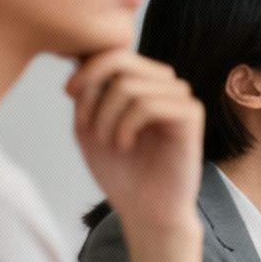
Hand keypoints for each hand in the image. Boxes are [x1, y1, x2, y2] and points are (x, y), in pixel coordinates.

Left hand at [67, 50, 207, 261]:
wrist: (145, 209)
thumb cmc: (119, 171)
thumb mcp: (88, 126)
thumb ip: (87, 93)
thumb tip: (83, 60)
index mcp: (143, 83)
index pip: (114, 52)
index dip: (85, 67)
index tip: (69, 93)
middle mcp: (165, 85)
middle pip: (122, 61)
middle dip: (93, 91)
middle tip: (86, 124)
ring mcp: (181, 98)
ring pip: (130, 85)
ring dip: (107, 116)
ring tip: (109, 142)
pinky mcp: (191, 115)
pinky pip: (148, 104)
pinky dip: (126, 126)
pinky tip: (124, 145)